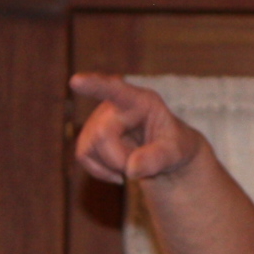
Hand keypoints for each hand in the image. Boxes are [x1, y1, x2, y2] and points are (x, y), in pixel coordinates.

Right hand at [69, 73, 199, 188]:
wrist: (165, 153)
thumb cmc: (174, 146)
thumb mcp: (177, 152)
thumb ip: (158, 159)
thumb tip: (130, 169)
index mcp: (140, 101)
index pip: (116, 90)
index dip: (95, 85)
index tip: (76, 81)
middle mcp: (114, 105)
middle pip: (103, 135)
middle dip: (119, 159)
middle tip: (141, 168)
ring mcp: (97, 119)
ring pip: (89, 148)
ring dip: (112, 165)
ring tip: (134, 163)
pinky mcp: (88, 136)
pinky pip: (84, 156)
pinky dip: (101, 171)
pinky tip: (119, 171)